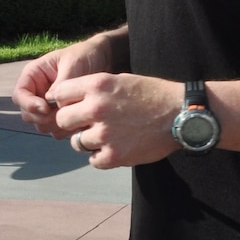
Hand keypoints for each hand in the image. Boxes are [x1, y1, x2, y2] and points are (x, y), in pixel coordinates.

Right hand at [14, 35, 116, 137]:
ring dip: (54, 125)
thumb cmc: (83, 56)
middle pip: (27, 114)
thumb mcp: (72, 64)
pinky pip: (55, 130)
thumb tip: (52, 104)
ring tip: (73, 118)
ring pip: (40, 125)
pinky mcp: (59, 115)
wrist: (101, 60)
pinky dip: (64, 130)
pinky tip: (79, 123)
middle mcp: (36, 92)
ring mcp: (47, 106)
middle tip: (62, 116)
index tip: (46, 108)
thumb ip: (61, 84)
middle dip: (42, 118)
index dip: (29, 104)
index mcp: (33, 75)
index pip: (19, 94)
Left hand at [50, 71, 180, 168]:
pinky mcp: (114, 155)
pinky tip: (115, 148)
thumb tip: (65, 100)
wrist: (181, 114)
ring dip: (87, 141)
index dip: (64, 101)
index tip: (72, 106)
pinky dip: (101, 157)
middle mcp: (97, 108)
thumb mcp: (120, 79)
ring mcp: (105, 133)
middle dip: (72, 123)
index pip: (59, 94)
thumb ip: (92, 89)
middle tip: (88, 124)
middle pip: (62, 120)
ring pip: (76, 142)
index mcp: (97, 85)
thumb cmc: (152, 94)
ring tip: (106, 136)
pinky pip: (93, 160)